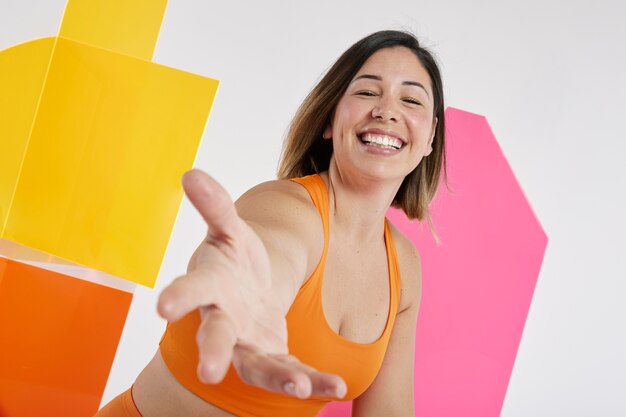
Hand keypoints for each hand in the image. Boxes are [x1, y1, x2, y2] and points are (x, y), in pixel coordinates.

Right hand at [157, 170, 345, 398]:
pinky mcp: (270, 357)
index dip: (179, 297)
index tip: (162, 308)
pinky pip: (290, 372)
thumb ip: (215, 207)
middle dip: (212, 350)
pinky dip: (313, 380)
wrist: (250, 289)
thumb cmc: (235, 261)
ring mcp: (245, 344)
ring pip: (255, 365)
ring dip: (276, 377)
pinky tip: (336, 386)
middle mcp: (223, 319)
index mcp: (211, 284)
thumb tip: (190, 173)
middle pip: (215, 335)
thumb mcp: (231, 231)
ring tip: (301, 389)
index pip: (192, 288)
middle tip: (208, 372)